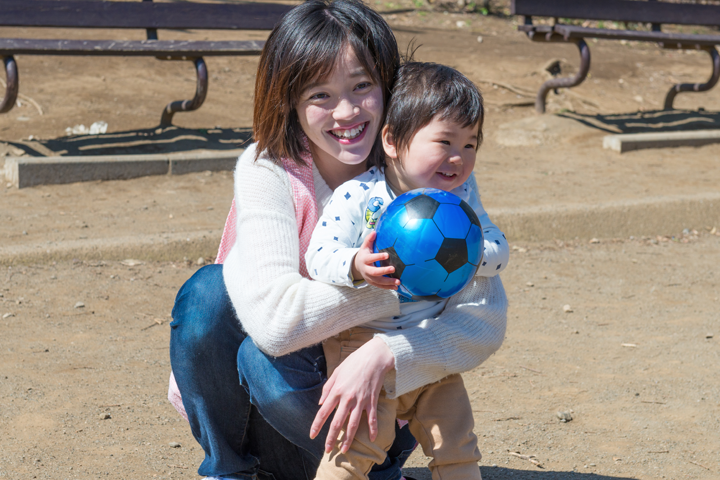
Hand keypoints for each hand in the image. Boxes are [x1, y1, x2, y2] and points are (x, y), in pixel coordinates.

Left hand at [309, 336, 394, 452]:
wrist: (373, 357)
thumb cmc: (354, 362)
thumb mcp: (336, 372)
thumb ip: (327, 388)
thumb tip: (320, 403)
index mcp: (336, 391)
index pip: (323, 412)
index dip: (316, 425)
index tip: (312, 435)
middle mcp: (347, 398)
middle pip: (337, 423)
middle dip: (331, 438)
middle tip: (328, 450)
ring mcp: (360, 400)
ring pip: (353, 424)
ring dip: (348, 439)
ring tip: (344, 450)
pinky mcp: (372, 400)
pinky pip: (372, 418)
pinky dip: (372, 429)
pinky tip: (372, 439)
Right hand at [351, 232, 399, 290]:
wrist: (357, 266)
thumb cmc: (365, 254)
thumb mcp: (365, 246)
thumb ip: (369, 239)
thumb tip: (374, 232)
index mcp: (365, 259)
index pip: (371, 258)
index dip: (378, 257)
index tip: (387, 255)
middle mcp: (366, 270)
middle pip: (374, 272)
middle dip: (384, 271)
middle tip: (393, 269)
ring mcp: (369, 277)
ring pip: (378, 281)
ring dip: (388, 282)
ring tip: (398, 282)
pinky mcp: (372, 282)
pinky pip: (380, 286)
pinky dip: (388, 287)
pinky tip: (396, 287)